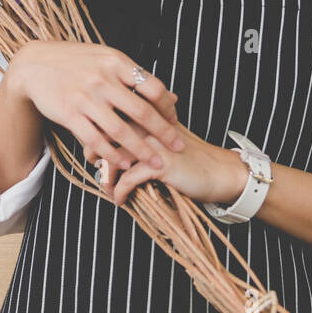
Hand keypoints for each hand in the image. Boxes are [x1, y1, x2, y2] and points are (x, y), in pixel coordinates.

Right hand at [6, 40, 182, 171]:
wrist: (34, 64)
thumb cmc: (76, 61)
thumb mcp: (107, 59)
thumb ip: (136, 77)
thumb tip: (171, 97)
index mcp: (116, 62)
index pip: (152, 87)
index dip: (168, 107)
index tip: (175, 121)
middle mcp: (102, 79)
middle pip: (142, 111)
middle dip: (164, 133)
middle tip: (178, 147)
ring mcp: (85, 98)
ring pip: (120, 131)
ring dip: (141, 150)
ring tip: (155, 163)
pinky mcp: (69, 114)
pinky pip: (96, 140)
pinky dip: (112, 154)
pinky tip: (124, 163)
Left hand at [97, 119, 248, 208]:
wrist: (219, 171)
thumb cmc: (189, 157)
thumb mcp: (163, 137)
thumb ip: (139, 132)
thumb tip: (107, 143)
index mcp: (146, 113)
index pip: (109, 118)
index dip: (95, 137)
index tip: (92, 153)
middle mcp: (147, 123)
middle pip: (105, 137)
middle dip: (95, 155)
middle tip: (95, 169)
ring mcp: (153, 143)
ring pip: (113, 159)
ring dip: (106, 178)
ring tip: (107, 189)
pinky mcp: (159, 164)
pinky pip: (127, 180)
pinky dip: (120, 192)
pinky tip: (120, 200)